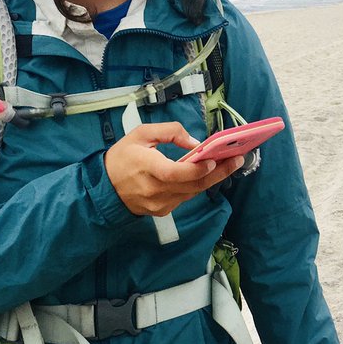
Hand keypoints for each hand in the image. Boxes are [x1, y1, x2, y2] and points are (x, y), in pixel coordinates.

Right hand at [104, 122, 244, 216]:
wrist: (105, 188)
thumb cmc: (123, 157)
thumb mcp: (140, 134)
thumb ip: (169, 132)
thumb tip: (195, 142)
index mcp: (144, 167)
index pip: (174, 173)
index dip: (195, 169)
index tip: (213, 159)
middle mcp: (153, 189)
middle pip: (192, 185)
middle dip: (218, 172)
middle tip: (237, 159)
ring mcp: (158, 203)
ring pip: (192, 193)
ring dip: (213, 179)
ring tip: (230, 164)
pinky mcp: (162, 211)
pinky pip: (185, 197)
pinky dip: (197, 186)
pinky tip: (209, 174)